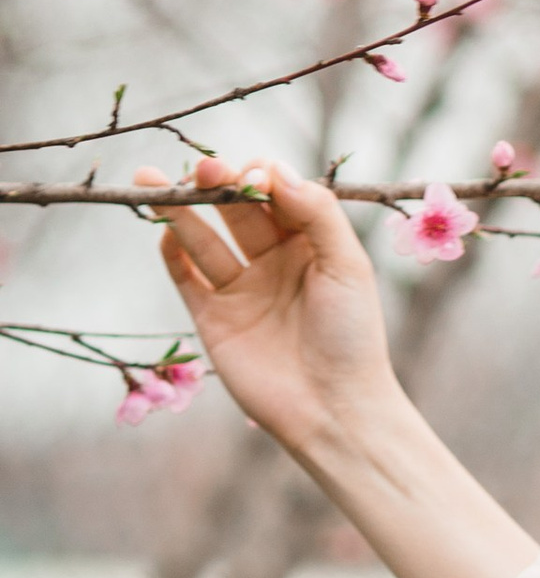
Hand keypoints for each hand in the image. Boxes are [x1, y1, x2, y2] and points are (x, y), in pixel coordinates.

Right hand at [148, 156, 400, 469]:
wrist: (332, 408)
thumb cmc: (352, 336)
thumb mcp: (348, 266)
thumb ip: (317, 214)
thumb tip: (277, 171)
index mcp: (311, 243)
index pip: (278, 193)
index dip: (263, 177)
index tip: (257, 176)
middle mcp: (274, 261)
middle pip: (236, 210)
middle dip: (217, 184)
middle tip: (201, 169)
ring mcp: (241, 289)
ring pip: (202, 239)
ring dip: (178, 209)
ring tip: (149, 181)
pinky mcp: (213, 319)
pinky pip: (185, 278)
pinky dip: (172, 254)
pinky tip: (163, 232)